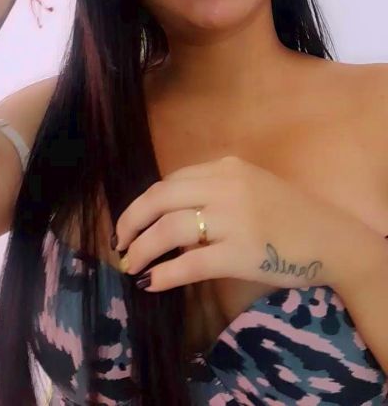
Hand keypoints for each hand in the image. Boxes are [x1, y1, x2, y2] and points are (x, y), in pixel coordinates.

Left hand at [114, 155, 366, 291]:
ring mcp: (234, 219)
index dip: (143, 203)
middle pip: (160, 199)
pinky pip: (190, 263)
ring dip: (142, 249)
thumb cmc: (290, 214)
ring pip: (169, 230)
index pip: (170, 181)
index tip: (130, 222)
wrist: (331, 239)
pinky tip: (153, 283)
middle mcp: (227, 186)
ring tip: (131, 266)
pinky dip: (165, 274)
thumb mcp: (251, 186)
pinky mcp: (240, 253)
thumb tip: (169, 214)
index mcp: (227, 167)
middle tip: (120, 244)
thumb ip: (215, 189)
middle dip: (131, 222)